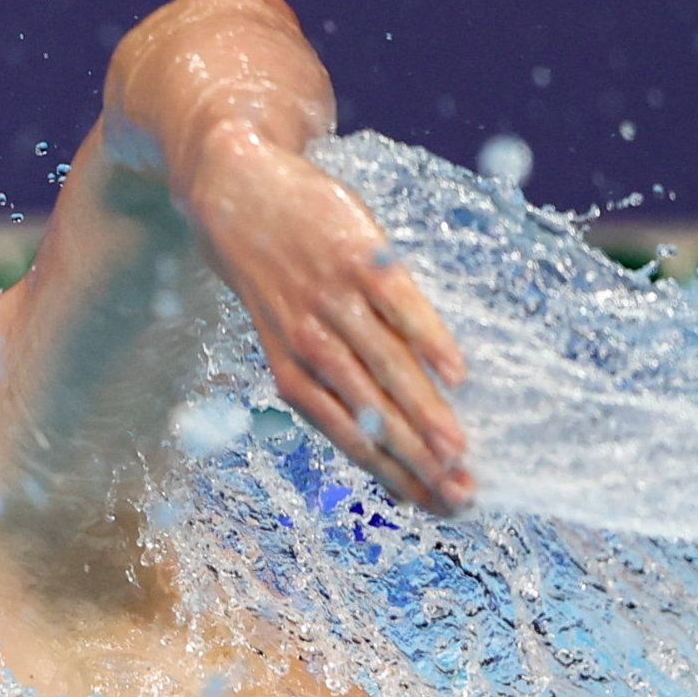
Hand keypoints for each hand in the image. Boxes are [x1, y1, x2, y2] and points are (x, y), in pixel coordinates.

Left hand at [184, 132, 473, 510]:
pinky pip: (399, 305)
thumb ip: (326, 373)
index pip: (349, 436)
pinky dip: (428, 339)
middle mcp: (311, 342)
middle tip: (463, 497)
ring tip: (461, 453)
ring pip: (386, 367)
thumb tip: (387, 421)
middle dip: (419, 461)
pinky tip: (456, 373)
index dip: (393, 475)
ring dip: (425, 414)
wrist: (234, 188)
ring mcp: (334, 299)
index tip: (436, 508)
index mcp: (291, 370)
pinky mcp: (357, 256)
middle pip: (373, 413)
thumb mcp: (282, 329)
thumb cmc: (271, 271)